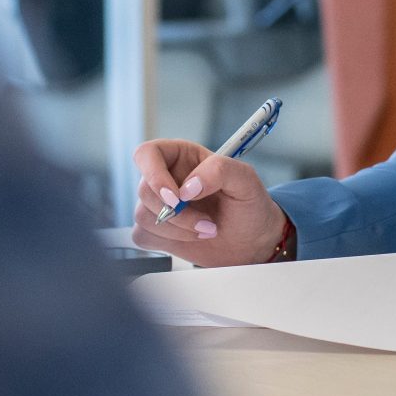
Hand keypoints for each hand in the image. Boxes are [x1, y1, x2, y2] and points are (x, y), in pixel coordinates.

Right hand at [132, 138, 285, 265]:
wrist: (253, 241)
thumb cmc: (250, 205)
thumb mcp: (246, 180)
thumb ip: (219, 170)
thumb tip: (187, 187)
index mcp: (182, 156)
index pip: (147, 154)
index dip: (154, 175)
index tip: (177, 197)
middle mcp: (167, 178)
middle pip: (144, 190)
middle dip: (177, 213)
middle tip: (207, 221)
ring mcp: (160, 205)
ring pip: (143, 215)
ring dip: (177, 229)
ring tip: (206, 229)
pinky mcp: (158, 230)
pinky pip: (142, 235)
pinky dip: (168, 241)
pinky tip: (193, 237)